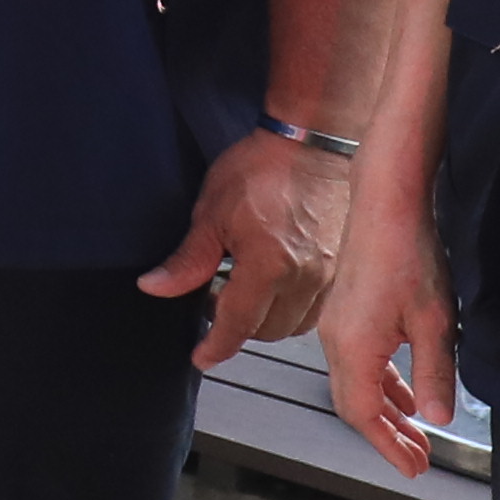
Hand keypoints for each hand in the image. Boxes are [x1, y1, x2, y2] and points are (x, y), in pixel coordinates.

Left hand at [140, 130, 347, 372]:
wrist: (315, 141)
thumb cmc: (264, 167)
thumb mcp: (211, 211)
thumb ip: (187, 259)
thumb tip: (156, 287)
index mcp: (269, 265)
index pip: (238, 324)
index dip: (216, 346)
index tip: (202, 357)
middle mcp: (306, 277)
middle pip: (266, 330)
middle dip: (237, 327)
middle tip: (214, 302)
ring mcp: (330, 275)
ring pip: (294, 324)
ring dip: (266, 319)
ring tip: (243, 290)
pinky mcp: (343, 267)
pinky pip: (316, 307)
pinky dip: (292, 307)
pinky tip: (274, 284)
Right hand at [320, 203, 453, 477]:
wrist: (385, 204)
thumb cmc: (408, 254)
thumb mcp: (435, 322)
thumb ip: (434, 374)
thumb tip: (436, 417)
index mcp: (354, 347)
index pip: (363, 414)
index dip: (388, 446)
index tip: (413, 467)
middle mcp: (336, 340)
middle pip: (355, 404)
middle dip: (387, 435)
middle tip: (418, 458)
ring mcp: (337, 325)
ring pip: (357, 383)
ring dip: (385, 411)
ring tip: (415, 432)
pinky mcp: (345, 312)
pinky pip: (359, 361)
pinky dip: (381, 384)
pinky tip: (403, 390)